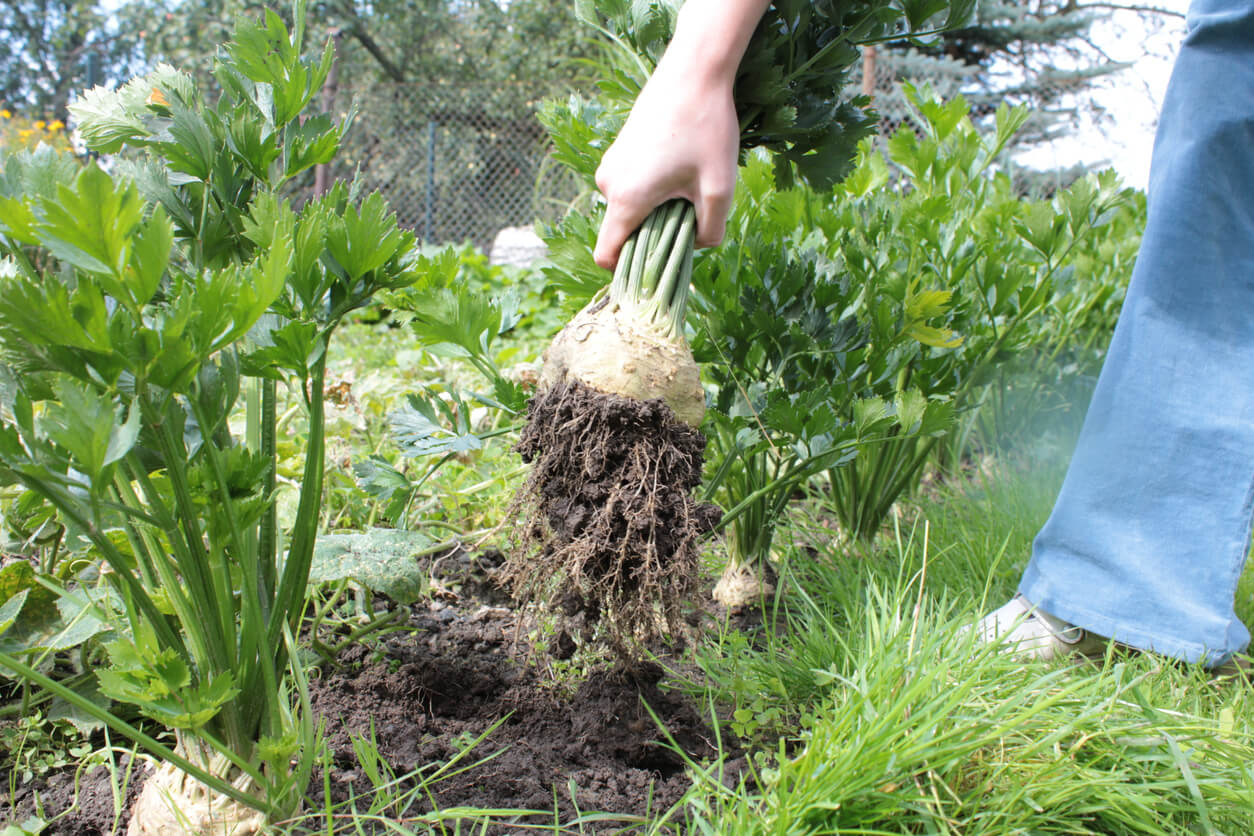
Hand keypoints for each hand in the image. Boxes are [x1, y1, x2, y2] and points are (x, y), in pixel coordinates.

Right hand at [593, 63, 738, 269]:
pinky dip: (652, 190)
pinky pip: (630, 187)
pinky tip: (680, 168)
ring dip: (655, 209)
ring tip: (687, 186)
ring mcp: (610, 165)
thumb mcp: (720, 188)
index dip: (626, 272)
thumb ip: (710, 230)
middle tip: (690, 216)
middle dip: (653, 236)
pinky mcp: (617, 151)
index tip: (656, 269)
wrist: (694, 71)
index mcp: (627, 199)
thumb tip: (698, 245)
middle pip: (623, 232)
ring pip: (628, 208)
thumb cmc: (707, 128)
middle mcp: (608, 183)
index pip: (606, 255)